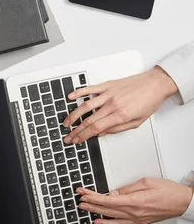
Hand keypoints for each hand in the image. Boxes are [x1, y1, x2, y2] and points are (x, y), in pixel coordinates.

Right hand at [62, 66, 177, 143]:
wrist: (156, 83)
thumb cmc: (149, 101)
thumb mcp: (137, 122)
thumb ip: (117, 129)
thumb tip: (101, 133)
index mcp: (120, 115)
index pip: (96, 128)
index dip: (83, 136)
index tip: (76, 140)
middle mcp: (113, 104)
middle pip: (89, 120)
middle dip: (76, 130)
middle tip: (68, 136)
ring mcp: (109, 94)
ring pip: (85, 106)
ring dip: (73, 115)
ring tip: (66, 122)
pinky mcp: (108, 85)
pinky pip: (90, 89)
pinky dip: (78, 92)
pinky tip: (70, 97)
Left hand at [77, 178, 193, 223]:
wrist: (184, 203)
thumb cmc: (169, 191)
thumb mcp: (146, 182)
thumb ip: (127, 188)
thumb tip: (113, 193)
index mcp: (135, 201)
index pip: (107, 200)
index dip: (93, 197)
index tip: (83, 193)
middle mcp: (134, 212)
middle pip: (106, 208)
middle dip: (91, 203)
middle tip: (79, 199)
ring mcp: (136, 219)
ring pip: (111, 216)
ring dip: (95, 212)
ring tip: (84, 208)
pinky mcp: (139, 222)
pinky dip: (108, 223)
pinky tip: (99, 221)